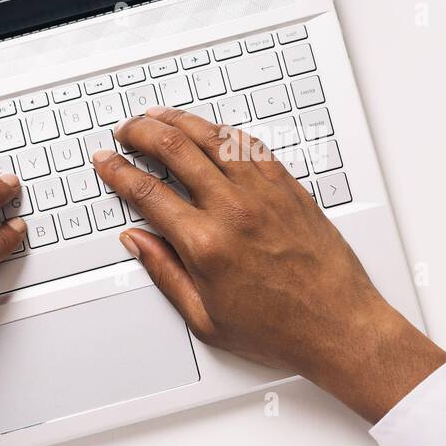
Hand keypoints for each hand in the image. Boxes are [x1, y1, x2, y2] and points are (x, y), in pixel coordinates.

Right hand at [92, 107, 445, 421]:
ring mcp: (264, 193)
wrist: (339, 325)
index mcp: (206, 244)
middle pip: (174, 148)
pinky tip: (209, 129)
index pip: (147, 191)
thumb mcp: (205, 317)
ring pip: (212, 136)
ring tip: (158, 116)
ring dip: (178, 120)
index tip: (106, 161)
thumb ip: (165, 273)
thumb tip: (137, 241)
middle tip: (126, 130)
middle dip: (141, 132)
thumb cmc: (280, 329)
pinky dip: (222, 131)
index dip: (117, 171)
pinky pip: (249, 145)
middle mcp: (234, 210)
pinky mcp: (288, 187)